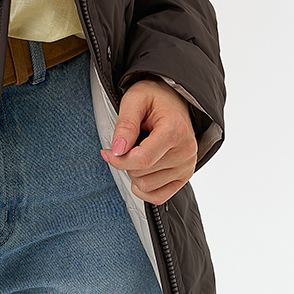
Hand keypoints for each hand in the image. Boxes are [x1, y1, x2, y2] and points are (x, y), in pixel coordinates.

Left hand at [100, 77, 197, 203]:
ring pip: (147, 186)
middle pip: (142, 174)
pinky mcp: (184, 176)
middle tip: (130, 142)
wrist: (173, 99)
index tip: (106, 151)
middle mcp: (185, 151)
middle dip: (127, 161)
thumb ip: (125, 124)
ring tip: (140, 150)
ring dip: (135, 172)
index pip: (142, 160)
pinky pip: (159, 197)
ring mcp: (187, 166)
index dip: (118, 159)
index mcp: (175, 131)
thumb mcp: (134, 99)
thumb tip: (116, 150)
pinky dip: (144, 189)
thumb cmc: (153, 97)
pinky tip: (141, 171)